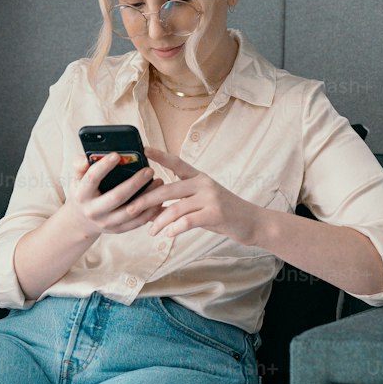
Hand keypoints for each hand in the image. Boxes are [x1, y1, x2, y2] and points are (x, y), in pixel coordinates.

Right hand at [65, 152, 164, 235]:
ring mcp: (106, 223)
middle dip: (134, 183)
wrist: (82, 221)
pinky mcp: (118, 229)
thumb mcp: (77, 178)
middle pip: (116, 197)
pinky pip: (138, 222)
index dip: (104, 166)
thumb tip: (86, 158)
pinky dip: (150, 210)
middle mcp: (93, 211)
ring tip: (159, 182)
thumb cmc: (83, 192)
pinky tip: (159, 198)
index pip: (92, 179)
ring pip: (131, 211)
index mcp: (81, 195)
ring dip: (147, 196)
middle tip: (149, 170)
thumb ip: (80, 165)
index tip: (117, 154)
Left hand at [133, 146, 264, 243]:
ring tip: (151, 232)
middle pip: (168, 189)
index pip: (176, 163)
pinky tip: (168, 234)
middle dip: (146, 200)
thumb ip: (179, 203)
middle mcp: (203, 183)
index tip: (143, 149)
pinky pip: (187, 221)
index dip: (159, 156)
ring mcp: (210, 197)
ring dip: (159, 222)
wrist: (252, 223)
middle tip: (130, 208)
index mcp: (199, 177)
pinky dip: (175, 228)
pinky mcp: (215, 213)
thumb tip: (151, 210)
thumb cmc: (223, 214)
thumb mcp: (201, 203)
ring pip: (175, 208)